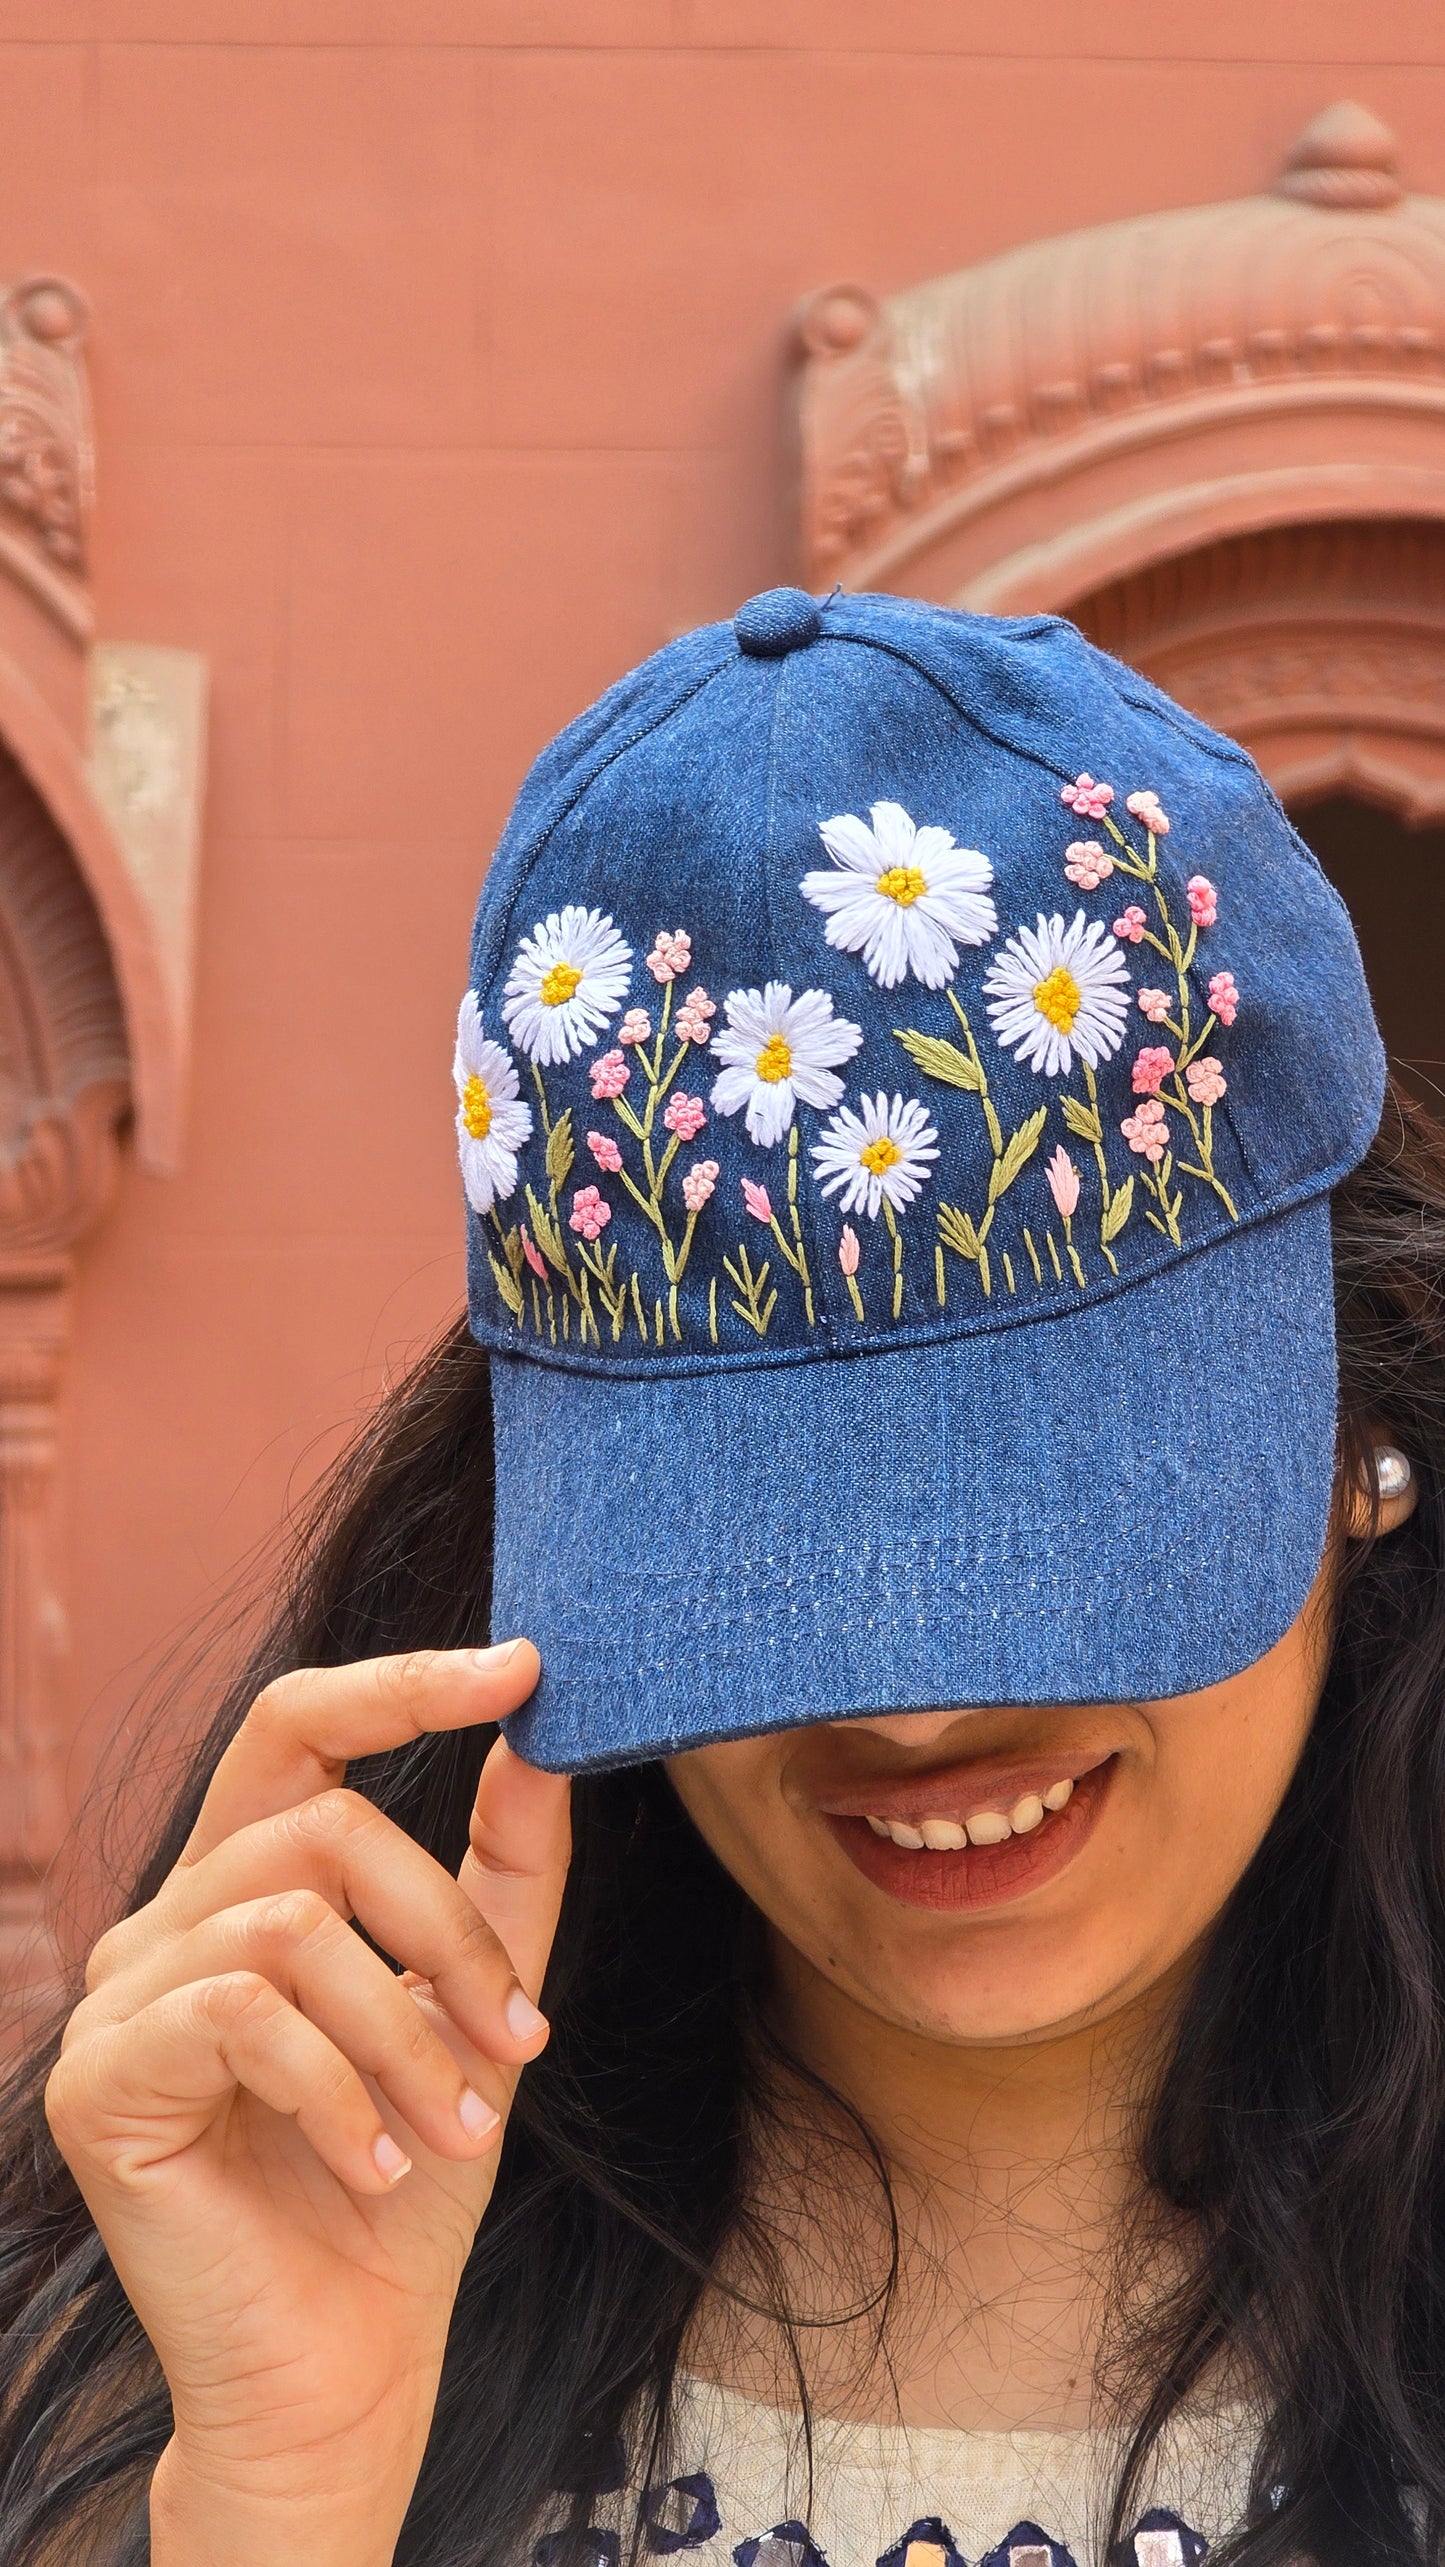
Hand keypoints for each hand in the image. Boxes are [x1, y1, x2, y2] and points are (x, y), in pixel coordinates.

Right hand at [45, 1642, 565, 2564]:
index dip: (404, 1683)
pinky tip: (381, 2162)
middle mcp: (167, 1920)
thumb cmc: (411, 2175)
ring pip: (291, 1922)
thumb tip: (537, 1744)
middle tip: (522, 2040)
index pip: (299, 1728)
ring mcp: (119, 1997)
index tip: (526, 1665)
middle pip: (319, 1826)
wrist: (344, 2359)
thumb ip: (505, 1877)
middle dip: (446, 1931)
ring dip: (407, 2032)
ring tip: (461, 2126)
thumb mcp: (482, 2007)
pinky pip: (243, 2016)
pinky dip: (341, 2089)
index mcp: (244, 1884)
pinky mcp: (98, 2080)